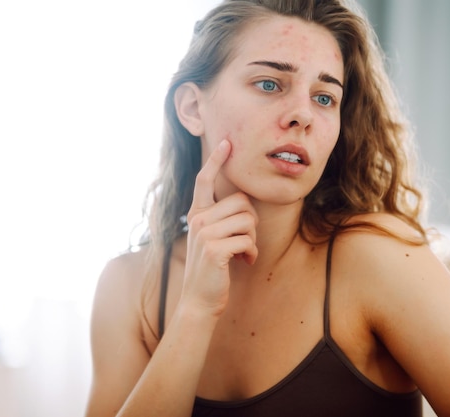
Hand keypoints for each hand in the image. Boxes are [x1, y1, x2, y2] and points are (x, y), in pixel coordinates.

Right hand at [180, 140, 258, 315]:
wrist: (200, 300)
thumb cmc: (212, 268)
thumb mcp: (212, 239)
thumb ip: (221, 219)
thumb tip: (245, 202)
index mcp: (197, 214)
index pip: (204, 181)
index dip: (216, 161)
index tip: (226, 143)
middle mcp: (198, 220)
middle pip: (242, 202)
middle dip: (251, 221)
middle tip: (246, 240)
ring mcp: (204, 234)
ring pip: (248, 220)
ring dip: (253, 239)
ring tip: (244, 252)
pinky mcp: (215, 250)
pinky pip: (248, 240)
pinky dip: (252, 253)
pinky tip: (245, 262)